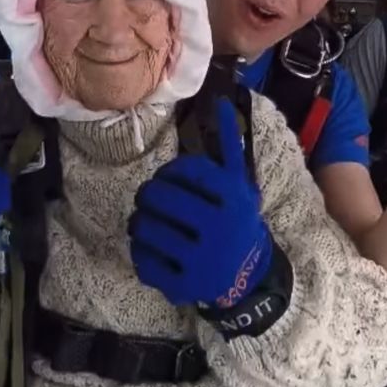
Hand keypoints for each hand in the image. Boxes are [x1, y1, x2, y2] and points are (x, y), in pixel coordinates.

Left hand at [129, 98, 271, 307]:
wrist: (248, 277)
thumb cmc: (237, 221)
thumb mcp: (241, 184)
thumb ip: (229, 146)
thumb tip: (219, 101)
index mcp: (233, 197)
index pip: (183, 171)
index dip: (168, 172)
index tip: (169, 179)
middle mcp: (218, 227)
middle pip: (158, 198)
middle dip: (147, 195)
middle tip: (149, 199)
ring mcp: (200, 258)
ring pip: (145, 228)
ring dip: (138, 222)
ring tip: (143, 221)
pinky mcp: (184, 284)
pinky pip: (143, 261)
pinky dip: (139, 251)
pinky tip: (149, 248)